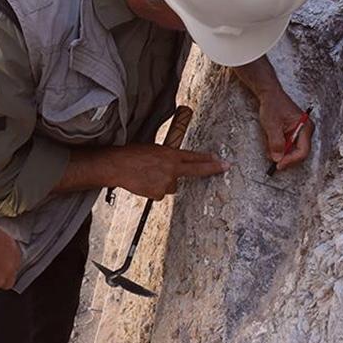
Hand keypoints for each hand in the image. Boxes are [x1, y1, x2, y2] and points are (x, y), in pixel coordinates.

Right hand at [111, 144, 228, 199]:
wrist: (117, 166)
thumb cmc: (132, 154)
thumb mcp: (153, 149)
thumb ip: (168, 157)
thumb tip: (175, 165)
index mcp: (170, 154)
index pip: (194, 157)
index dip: (209, 160)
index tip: (222, 161)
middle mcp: (171, 168)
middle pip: (194, 170)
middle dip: (210, 168)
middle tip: (225, 166)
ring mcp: (165, 182)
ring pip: (172, 185)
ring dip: (164, 181)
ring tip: (148, 175)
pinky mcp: (158, 193)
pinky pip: (160, 193)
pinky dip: (154, 189)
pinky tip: (144, 182)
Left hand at [259, 89, 312, 171]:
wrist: (269, 94)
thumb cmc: (272, 105)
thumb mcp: (272, 125)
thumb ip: (275, 142)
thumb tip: (277, 158)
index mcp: (305, 127)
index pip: (303, 151)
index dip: (291, 160)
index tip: (279, 164)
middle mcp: (305, 130)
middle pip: (299, 152)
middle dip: (286, 158)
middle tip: (274, 163)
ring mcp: (300, 132)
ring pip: (293, 150)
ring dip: (282, 153)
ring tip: (270, 150)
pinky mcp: (294, 132)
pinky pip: (288, 145)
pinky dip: (280, 147)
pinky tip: (271, 144)